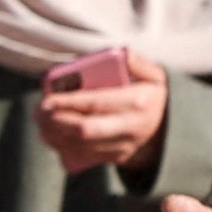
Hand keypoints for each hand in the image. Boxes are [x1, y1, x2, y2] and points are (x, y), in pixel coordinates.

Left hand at [32, 53, 166, 175]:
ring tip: (41, 120)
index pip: (97, 103)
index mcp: (138, 102)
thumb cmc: (155, 97)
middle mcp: (130, 127)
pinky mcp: (115, 159)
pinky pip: (82, 158)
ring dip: (54, 135)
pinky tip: (52, 134)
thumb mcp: (157, 76)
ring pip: (79, 146)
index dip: (68, 102)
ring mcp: (123, 146)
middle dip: (56, 121)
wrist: (172, 130)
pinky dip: (61, 147)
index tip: (47, 99)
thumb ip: (139, 64)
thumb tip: (123, 53)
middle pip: (85, 130)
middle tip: (39, 111)